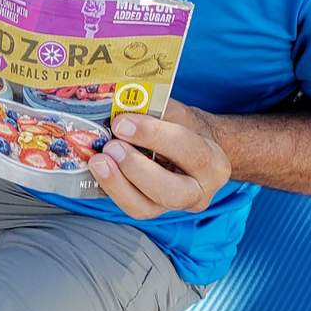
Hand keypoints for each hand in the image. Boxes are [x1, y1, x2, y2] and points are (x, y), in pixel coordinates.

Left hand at [88, 100, 230, 218]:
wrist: (192, 147)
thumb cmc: (182, 126)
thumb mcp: (176, 112)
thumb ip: (155, 109)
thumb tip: (118, 101)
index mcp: (212, 162)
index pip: (189, 152)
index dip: (153, 136)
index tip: (122, 122)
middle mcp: (199, 192)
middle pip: (171, 192)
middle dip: (136, 169)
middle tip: (111, 146)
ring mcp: (173, 206)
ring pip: (146, 207)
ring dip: (118, 184)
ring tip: (99, 160)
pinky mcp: (151, 209)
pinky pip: (130, 206)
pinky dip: (110, 188)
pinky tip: (97, 169)